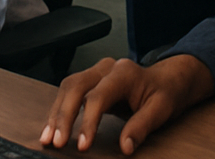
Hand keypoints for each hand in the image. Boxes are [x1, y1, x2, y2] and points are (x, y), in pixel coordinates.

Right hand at [41, 56, 213, 154]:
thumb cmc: (164, 93)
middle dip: (63, 117)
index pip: (97, 96)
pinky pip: (68, 93)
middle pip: (75, 87)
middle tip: (57, 142)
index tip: (82, 145)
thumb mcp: (160, 110)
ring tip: (48, 138)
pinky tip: (52, 128)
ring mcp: (96, 72)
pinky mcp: (90, 82)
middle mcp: (106, 68)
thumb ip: (141, 126)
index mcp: (124, 72)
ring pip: (67, 88)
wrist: (167, 80)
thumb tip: (125, 146)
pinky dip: (58, 111)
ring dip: (55, 114)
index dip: (87, 122)